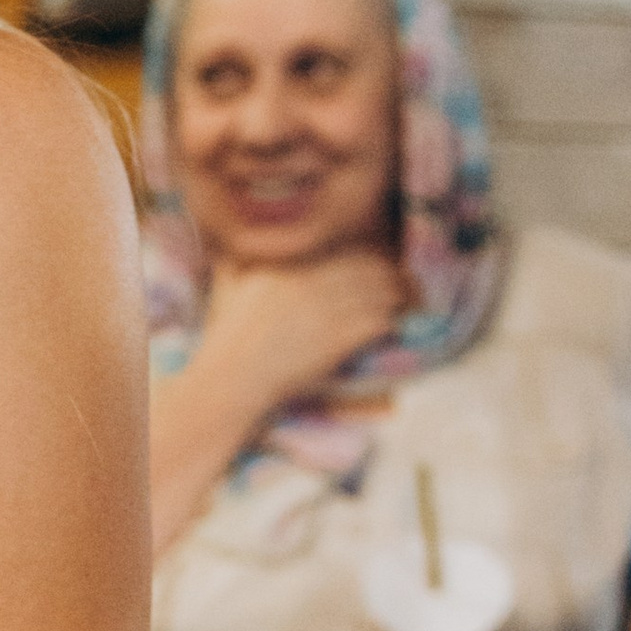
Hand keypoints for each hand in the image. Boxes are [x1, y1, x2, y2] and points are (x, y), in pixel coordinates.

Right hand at [194, 249, 406, 425]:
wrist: (230, 382)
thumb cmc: (224, 343)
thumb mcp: (225, 290)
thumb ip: (233, 264)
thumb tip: (228, 249)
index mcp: (289, 264)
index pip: (344, 250)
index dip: (369, 259)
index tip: (378, 269)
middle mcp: (310, 279)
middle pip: (369, 267)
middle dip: (392, 276)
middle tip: (405, 288)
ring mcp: (326, 307)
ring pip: (380, 292)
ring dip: (399, 299)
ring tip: (407, 307)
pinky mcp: (338, 336)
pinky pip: (379, 320)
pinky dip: (391, 323)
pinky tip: (393, 328)